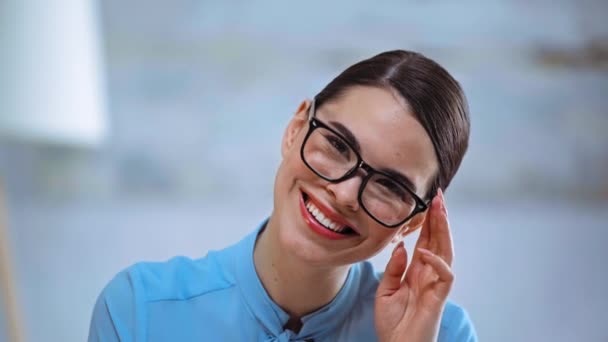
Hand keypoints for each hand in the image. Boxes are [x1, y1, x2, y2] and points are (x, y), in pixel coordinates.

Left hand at [374, 189, 453, 341]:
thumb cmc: (392, 323)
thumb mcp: (386, 290)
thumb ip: (394, 268)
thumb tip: (402, 246)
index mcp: (417, 271)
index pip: (426, 241)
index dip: (427, 222)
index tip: (426, 202)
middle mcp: (429, 274)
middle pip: (438, 241)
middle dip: (439, 218)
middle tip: (438, 196)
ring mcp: (435, 285)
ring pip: (446, 252)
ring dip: (443, 231)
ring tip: (440, 210)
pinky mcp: (438, 298)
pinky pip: (445, 276)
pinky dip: (437, 262)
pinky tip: (424, 250)